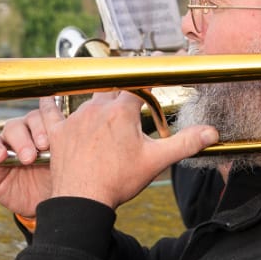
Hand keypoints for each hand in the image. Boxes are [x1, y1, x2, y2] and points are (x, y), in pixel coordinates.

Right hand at [0, 96, 66, 218]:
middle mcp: (19, 139)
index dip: (38, 126)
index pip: (34, 118)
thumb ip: (70, 148)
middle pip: (14, 126)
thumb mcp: (68, 164)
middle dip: (22, 140)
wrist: (54, 207)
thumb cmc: (62, 179)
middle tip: (31, 157)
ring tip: (1, 159)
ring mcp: (2, 155)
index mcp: (40, 132)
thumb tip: (86, 132)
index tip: (46, 143)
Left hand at [48, 90, 218, 209]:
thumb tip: (211, 132)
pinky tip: (48, 97)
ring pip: (88, 100)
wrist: (83, 199)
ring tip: (106, 104)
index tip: (163, 60)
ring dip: (99, 101)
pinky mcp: (58, 133)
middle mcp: (96, 108)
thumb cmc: (118, 180)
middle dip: (125, 87)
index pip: (141, 83)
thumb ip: (184, 143)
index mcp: (121, 111)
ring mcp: (75, 119)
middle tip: (134, 87)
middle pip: (114, 88)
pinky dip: (51, 105)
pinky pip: (50, 112)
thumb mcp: (156, 161)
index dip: (152, 73)